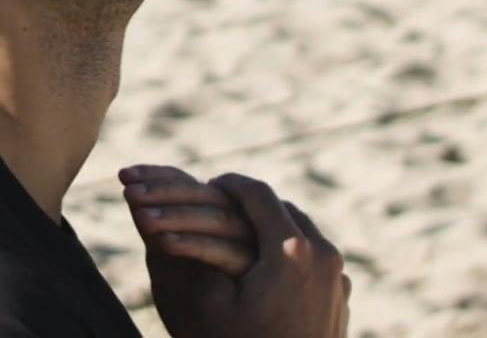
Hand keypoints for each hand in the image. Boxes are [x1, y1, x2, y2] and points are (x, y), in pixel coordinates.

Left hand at [119, 165, 256, 276]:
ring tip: (140, 216)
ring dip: (176, 215)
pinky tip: (163, 242)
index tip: (123, 173)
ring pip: (218, 220)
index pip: (189, 184)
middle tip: (127, 187)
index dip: (157, 175)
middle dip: (163, 189)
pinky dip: (194, 246)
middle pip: (206, 195)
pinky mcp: (257, 275)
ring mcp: (254, 248)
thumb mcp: (168, 263)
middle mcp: (241, 225)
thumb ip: (156, 228)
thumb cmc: (196, 307)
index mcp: (216, 217)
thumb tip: (129, 189)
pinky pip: (226, 255)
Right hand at [138, 172, 348, 337]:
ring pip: (300, 232)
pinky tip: (264, 262)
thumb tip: (146, 215)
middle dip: (249, 202)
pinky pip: (313, 258)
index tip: (207, 182)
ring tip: (240, 227)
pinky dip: (288, 250)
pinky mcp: (341, 295)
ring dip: (270, 224)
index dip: (227, 183)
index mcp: (290, 250)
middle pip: (283, 209)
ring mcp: (337, 277)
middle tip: (220, 200)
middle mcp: (323, 256)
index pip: (257, 193)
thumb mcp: (202, 303)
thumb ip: (185, 252)